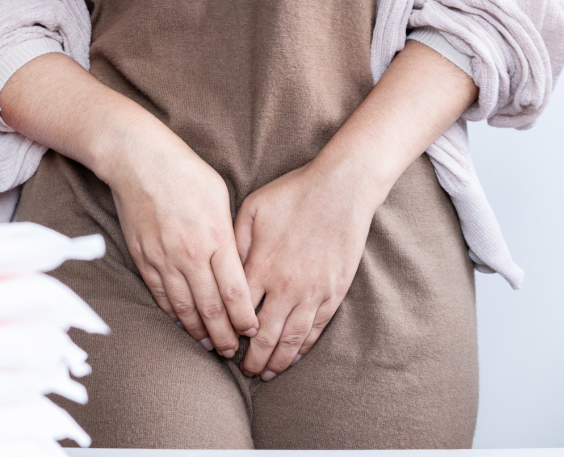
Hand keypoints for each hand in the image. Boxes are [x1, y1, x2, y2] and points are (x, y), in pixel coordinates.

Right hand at [0, 53, 258, 355]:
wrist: (137, 161)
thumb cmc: (185, 172)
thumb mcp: (220, 197)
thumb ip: (229, 234)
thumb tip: (238, 261)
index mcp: (215, 238)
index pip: (235, 291)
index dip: (244, 318)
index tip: (252, 331)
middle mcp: (190, 254)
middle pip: (211, 307)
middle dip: (223, 334)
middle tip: (232, 352)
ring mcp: (164, 259)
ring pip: (184, 307)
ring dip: (198, 330)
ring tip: (209, 345)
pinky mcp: (144, 258)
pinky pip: (161, 294)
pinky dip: (173, 314)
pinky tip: (182, 324)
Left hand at [234, 161, 376, 378]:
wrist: (342, 189)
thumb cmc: (294, 194)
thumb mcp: (252, 210)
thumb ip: (234, 243)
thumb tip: (221, 271)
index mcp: (260, 266)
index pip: (237, 313)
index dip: (228, 334)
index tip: (220, 346)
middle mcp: (284, 286)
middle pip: (263, 336)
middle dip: (251, 359)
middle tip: (242, 370)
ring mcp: (312, 292)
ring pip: (290, 340)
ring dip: (276, 361)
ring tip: (265, 374)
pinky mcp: (333, 293)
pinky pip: (315, 329)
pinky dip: (303, 348)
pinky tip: (294, 358)